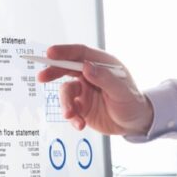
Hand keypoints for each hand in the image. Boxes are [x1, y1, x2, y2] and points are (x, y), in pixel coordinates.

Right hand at [37, 45, 153, 135]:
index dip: (64, 52)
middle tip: (42, 77)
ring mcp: (84, 91)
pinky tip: (80, 124)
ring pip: (66, 93)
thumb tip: (87, 67)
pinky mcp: (81, 106)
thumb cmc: (133, 103)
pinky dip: (72, 118)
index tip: (50, 53)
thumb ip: (105, 78)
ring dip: (66, 104)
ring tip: (71, 116)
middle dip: (53, 72)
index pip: (80, 53)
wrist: (134, 124)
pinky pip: (70, 110)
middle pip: (66, 68)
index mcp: (102, 64)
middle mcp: (90, 75)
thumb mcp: (122, 91)